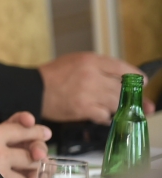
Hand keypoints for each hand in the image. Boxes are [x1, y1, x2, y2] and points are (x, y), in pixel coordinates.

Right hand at [39, 52, 153, 122]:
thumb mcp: (76, 61)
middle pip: (122, 88)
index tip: (143, 82)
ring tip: (115, 109)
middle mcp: (92, 75)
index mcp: (91, 60)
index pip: (123, 68)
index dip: (136, 77)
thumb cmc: (53, 76)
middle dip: (130, 97)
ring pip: (116, 103)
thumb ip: (97, 67)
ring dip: (118, 107)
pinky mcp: (84, 109)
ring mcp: (89, 93)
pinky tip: (103, 116)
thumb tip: (120, 77)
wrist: (34, 89)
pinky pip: (105, 115)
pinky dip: (106, 117)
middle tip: (136, 102)